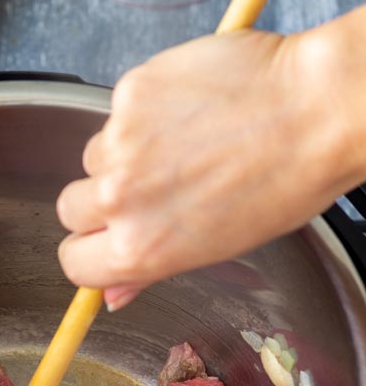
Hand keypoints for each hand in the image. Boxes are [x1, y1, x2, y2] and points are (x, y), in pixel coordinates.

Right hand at [57, 10, 365, 309]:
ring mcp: (121, 142)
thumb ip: (152, 268)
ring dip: (124, 151)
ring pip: (96, 154)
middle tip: (147, 187)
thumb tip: (115, 292)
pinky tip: (190, 108)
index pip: (74, 262)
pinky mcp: (130, 93)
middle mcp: (121, 199)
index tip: (104, 238)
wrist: (314, 112)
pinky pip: (118, 108)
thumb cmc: (283, 183)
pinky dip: (146, 108)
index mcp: (138, 250)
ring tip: (181, 142)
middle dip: (99, 201)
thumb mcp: (216, 247)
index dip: (89, 249)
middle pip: (71, 208)